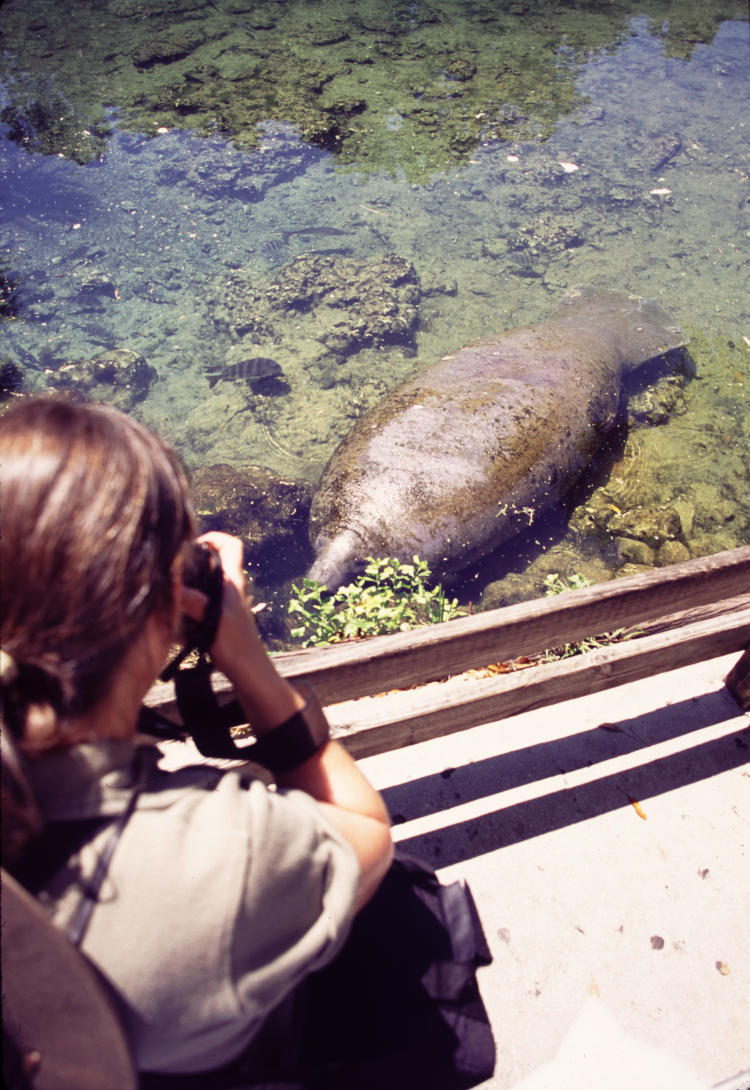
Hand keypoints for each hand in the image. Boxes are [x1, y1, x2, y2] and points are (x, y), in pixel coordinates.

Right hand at [179, 532, 303, 728]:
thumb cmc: (238, 648)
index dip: (215, 537)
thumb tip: (172, 584)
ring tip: (164, 603)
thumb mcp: (214, 620)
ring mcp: (223, 609)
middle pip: (210, 567)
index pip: (232, 546)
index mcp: (233, 582)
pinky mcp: (217, 626)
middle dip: (189, 568)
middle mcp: (229, 591)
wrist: (251, 677)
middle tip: (167, 575)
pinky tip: (170, 630)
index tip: (194, 541)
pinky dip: (182, 618)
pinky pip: (195, 614)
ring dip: (182, 596)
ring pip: (199, 592)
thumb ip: (194, 601)